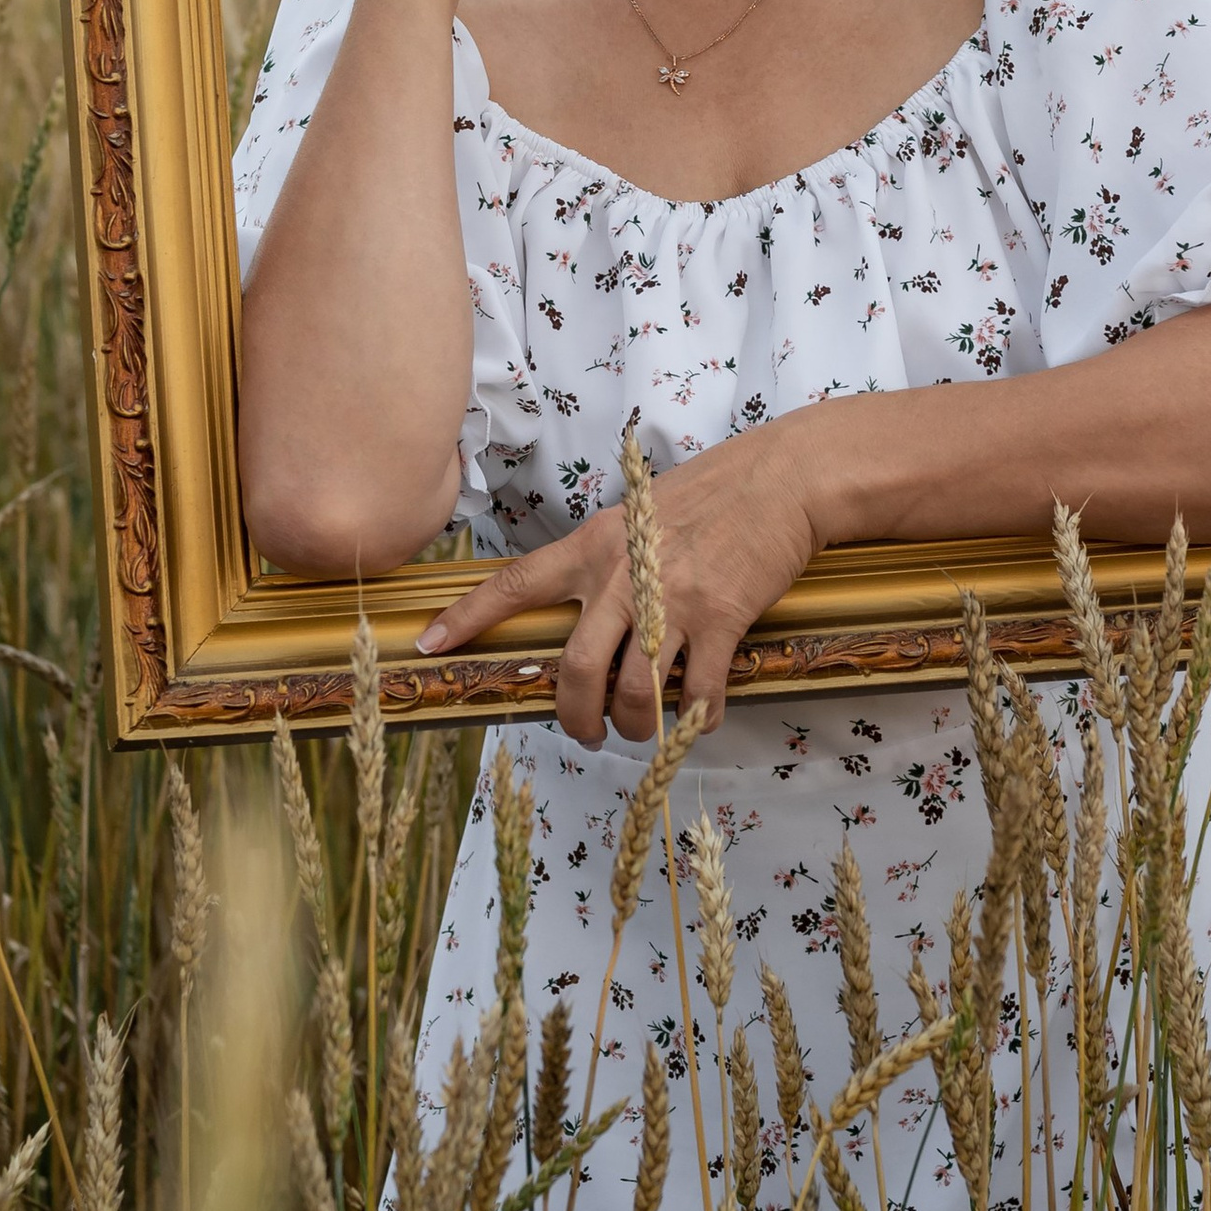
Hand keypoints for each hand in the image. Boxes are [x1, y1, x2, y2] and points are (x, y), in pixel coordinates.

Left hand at [417, 424, 823, 742]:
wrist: (782, 478)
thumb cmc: (714, 492)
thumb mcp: (638, 512)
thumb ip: (607, 557)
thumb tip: (590, 606)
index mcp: (593, 545)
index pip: (514, 585)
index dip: (466, 619)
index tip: (429, 646)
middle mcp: (622, 576)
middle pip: (574, 668)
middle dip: (573, 716)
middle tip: (583, 732)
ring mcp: (671, 601)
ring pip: (632, 692)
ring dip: (632, 726)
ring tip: (639, 729)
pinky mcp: (720, 620)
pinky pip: (698, 693)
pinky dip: (695, 719)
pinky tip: (699, 717)